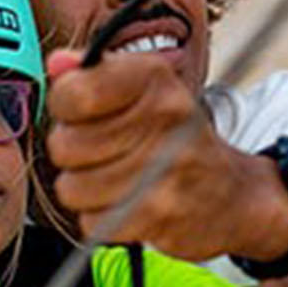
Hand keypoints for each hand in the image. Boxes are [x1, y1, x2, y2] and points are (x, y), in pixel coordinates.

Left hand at [44, 50, 287, 262]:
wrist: (231, 194)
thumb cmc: (175, 137)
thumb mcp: (143, 90)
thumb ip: (93, 73)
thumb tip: (57, 64)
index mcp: (154, 79)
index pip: (72, 93)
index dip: (64, 106)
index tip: (80, 110)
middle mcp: (164, 118)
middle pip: (64, 144)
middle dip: (73, 153)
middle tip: (101, 151)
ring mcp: (165, 168)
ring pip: (73, 187)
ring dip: (85, 189)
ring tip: (114, 179)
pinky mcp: (161, 214)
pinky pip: (92, 222)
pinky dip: (102, 219)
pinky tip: (127, 204)